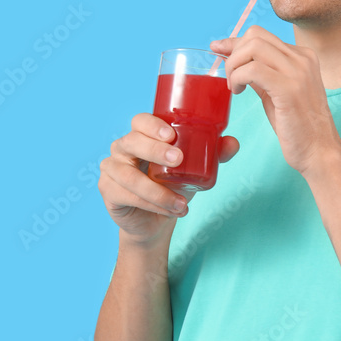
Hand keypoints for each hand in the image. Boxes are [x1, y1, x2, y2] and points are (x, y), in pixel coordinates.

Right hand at [98, 113, 239, 246]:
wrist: (158, 219)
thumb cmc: (175, 184)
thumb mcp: (196, 168)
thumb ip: (214, 155)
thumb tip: (233, 143)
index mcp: (142, 135)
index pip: (140, 121)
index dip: (152, 125)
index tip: (171, 135)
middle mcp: (122, 148)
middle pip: (131, 141)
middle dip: (154, 149)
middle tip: (178, 160)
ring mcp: (112, 169)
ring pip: (128, 175)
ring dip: (157, 190)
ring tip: (182, 203)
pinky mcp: (108, 190)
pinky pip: (126, 195)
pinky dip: (151, 203)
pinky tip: (170, 210)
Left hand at [210, 26, 340, 175]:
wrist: (320, 151)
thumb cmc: (298, 126)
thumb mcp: (278, 92)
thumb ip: (262, 73)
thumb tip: (236, 59)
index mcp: (303, 57)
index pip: (262, 36)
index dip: (235, 41)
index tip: (217, 49)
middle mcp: (303, 59)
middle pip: (255, 35)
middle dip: (233, 54)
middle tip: (230, 79)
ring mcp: (298, 72)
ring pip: (253, 47)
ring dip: (234, 65)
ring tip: (234, 87)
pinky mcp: (289, 89)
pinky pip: (253, 69)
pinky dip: (238, 77)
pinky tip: (238, 92)